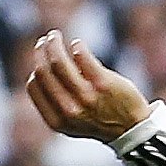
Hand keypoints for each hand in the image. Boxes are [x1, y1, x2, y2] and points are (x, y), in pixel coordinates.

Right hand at [20, 31, 150, 144]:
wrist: (131, 129)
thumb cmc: (98, 120)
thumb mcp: (69, 122)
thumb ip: (53, 103)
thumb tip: (38, 70)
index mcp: (56, 120)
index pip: (34, 86)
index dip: (35, 68)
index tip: (41, 58)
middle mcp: (69, 110)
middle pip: (44, 71)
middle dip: (41, 51)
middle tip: (45, 40)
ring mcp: (86, 97)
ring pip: (59, 61)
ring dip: (54, 44)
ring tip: (55, 36)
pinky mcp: (103, 83)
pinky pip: (82, 57)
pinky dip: (77, 46)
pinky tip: (77, 44)